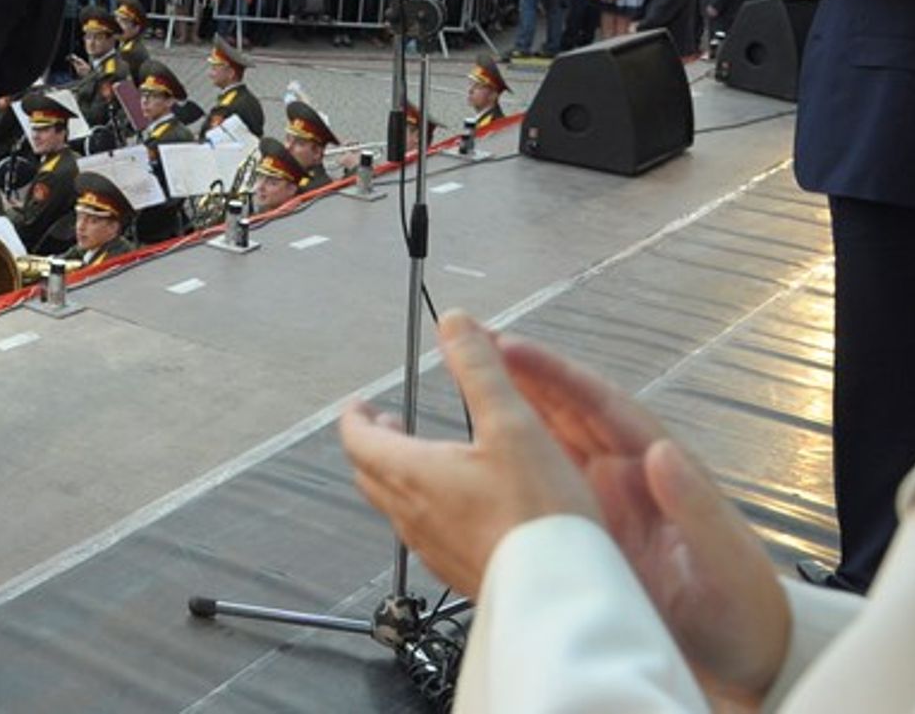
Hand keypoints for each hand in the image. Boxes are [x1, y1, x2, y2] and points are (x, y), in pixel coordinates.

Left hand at [337, 312, 599, 595]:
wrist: (559, 591)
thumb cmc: (537, 511)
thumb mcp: (513, 423)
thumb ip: (480, 369)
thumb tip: (455, 323)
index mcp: (410, 472)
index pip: (357, 439)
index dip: (355, 416)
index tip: (360, 403)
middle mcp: (410, 513)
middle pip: (370, 473)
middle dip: (373, 443)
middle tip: (386, 425)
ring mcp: (431, 547)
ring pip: (396, 505)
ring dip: (398, 475)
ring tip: (423, 459)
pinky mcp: (457, 570)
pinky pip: (425, 532)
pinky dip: (426, 506)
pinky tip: (460, 505)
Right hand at [498, 333, 789, 704]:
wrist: (741, 665)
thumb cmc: (744, 612)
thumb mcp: (727, 561)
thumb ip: (697, 508)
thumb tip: (661, 452)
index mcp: (662, 471)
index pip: (601, 406)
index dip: (554, 373)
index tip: (510, 347)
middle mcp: (631, 479)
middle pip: (568, 412)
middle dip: (522, 376)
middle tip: (472, 345)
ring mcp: (608, 506)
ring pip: (551, 444)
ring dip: (511, 411)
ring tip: (465, 383)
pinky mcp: (590, 537)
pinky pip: (543, 489)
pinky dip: (510, 466)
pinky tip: (476, 462)